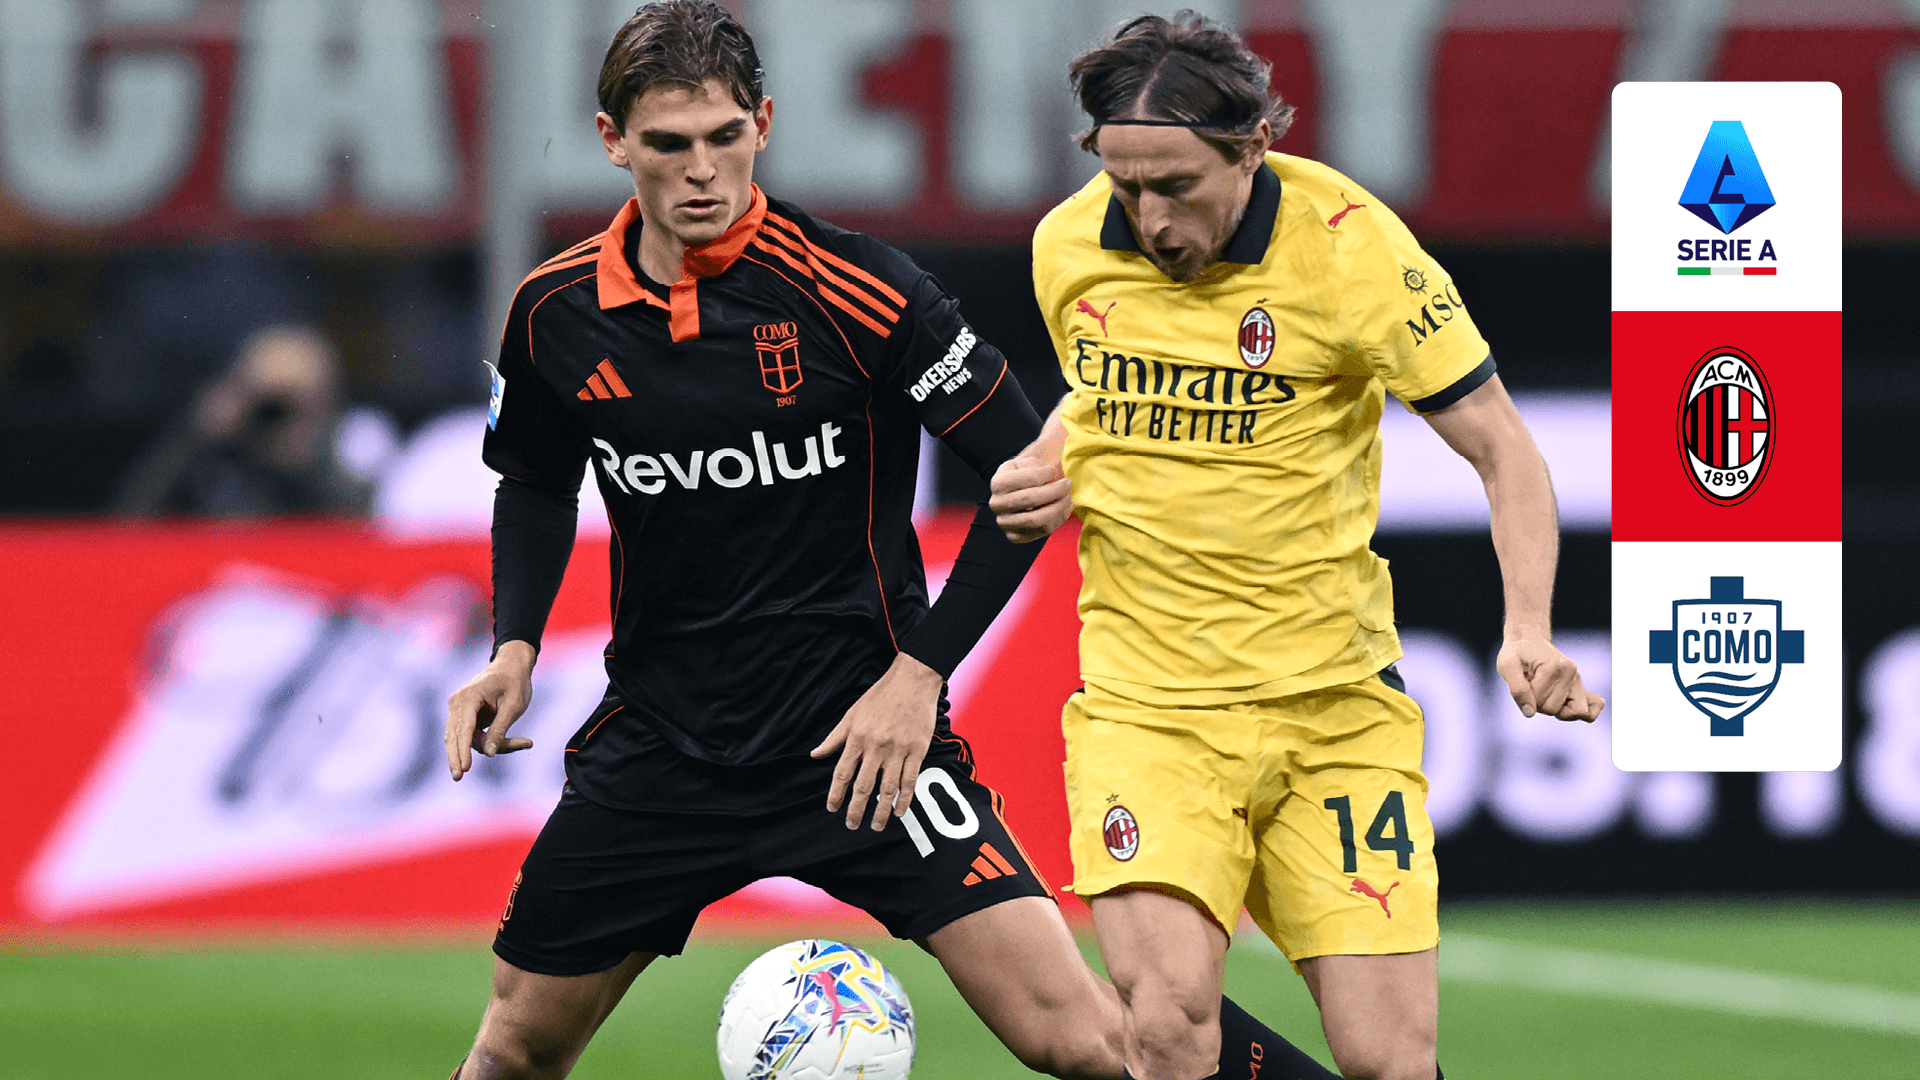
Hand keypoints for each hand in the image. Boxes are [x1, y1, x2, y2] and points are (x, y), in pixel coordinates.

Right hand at [445, 640, 537, 779]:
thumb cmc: (515, 682)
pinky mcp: (464, 716)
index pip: (463, 729)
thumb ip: (501, 729)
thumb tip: (489, 753)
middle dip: (458, 757)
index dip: (462, 750)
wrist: (511, 665)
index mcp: (468, 697)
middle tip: (458, 778)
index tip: (464, 769)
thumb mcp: (514, 705)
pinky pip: (472, 735)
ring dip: (489, 747)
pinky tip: (520, 742)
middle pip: (455, 736)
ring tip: (525, 742)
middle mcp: (457, 703)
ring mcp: (458, 710)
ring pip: (465, 738)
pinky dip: (490, 742)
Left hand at [810, 652, 943, 829]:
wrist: (912, 681)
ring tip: (876, 826)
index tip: (832, 808)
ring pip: (888, 788)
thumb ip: (834, 738)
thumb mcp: (851, 714)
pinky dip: (904, 798)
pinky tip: (899, 811)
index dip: (836, 793)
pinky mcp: (917, 750)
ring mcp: (898, 750)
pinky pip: (910, 780)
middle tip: (852, 825)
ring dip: (881, 811)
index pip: (843, 772)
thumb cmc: (880, 696)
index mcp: (857, 738)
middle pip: (864, 785)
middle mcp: (876, 746)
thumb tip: (815, 755)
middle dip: (856, 809)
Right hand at [989, 454, 1071, 542]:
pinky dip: (1058, 520)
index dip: (1043, 475)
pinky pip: (1041, 532)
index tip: (1054, 470)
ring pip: (1037, 520)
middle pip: (1030, 500)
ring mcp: (1004, 523)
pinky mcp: (1015, 536)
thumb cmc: (1027, 473)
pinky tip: (1066, 508)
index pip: (1024, 479)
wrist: (1020, 491)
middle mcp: (997, 504)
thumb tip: (1057, 472)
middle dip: (1054, 491)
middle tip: (1068, 483)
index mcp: (998, 482)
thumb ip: (1040, 465)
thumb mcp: (1030, 462)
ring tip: (1069, 497)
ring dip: (1058, 507)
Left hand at [1496, 634, 1605, 721]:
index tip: (1523, 682)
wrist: (1528, 639)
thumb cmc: (1516, 652)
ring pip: (1573, 713)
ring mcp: (1577, 679)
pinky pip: (1593, 708)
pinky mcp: (1579, 685)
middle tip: (1532, 686)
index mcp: (1554, 667)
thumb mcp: (1507, 666)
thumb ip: (1517, 690)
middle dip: (1538, 704)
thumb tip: (1530, 713)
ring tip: (1544, 692)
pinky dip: (1578, 712)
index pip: (1539, 703)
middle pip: (1555, 709)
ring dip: (1553, 708)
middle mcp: (1571, 673)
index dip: (1525, 699)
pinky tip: (1565, 708)